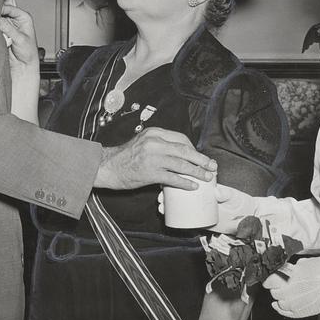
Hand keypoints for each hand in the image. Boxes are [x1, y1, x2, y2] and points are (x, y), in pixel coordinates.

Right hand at [0, 2, 38, 66]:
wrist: (22, 65)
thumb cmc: (28, 53)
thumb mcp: (20, 39)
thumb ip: (8, 28)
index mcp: (23, 17)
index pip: (10, 6)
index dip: (0, 6)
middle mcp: (15, 18)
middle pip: (3, 5)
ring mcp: (7, 24)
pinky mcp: (0, 30)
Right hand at [94, 127, 216, 189]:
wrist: (108, 166)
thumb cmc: (126, 156)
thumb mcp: (144, 142)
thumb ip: (160, 145)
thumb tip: (179, 154)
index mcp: (154, 133)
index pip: (181, 138)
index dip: (194, 149)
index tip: (200, 157)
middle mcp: (155, 143)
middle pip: (185, 150)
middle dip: (201, 159)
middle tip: (212, 166)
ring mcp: (152, 157)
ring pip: (182, 164)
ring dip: (197, 172)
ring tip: (207, 177)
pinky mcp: (150, 172)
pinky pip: (172, 178)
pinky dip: (185, 182)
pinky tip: (192, 186)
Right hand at [156, 183, 256, 233]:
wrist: (245, 221)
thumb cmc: (240, 204)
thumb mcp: (233, 196)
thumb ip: (227, 194)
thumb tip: (217, 192)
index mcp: (206, 187)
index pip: (189, 179)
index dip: (178, 178)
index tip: (169, 180)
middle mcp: (199, 195)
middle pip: (180, 191)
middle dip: (167, 193)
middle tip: (160, 197)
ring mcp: (197, 207)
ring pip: (179, 204)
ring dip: (167, 204)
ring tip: (161, 206)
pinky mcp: (198, 219)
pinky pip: (184, 217)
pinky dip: (174, 216)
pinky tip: (166, 215)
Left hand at [262, 255, 319, 318]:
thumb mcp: (301, 264)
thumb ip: (289, 270)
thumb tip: (281, 272)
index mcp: (289, 278)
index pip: (271, 282)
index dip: (268, 281)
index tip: (268, 282)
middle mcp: (291, 291)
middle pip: (275, 293)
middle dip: (275, 289)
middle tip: (277, 286)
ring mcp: (296, 303)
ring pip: (280, 304)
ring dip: (279, 299)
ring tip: (280, 295)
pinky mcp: (302, 311)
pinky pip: (288, 313)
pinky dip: (282, 310)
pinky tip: (279, 306)